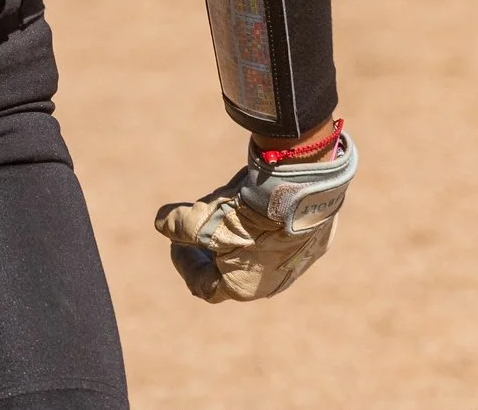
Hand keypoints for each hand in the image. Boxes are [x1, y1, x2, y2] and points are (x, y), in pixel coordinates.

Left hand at [154, 126, 356, 302]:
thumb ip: (179, 225)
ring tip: (229, 213)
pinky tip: (263, 205)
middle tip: (199, 234)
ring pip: (261, 256)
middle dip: (211, 254)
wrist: (302, 189)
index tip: (175, 242)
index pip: (203, 285)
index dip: (184, 264)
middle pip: (232, 273)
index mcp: (241, 287)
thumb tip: (161, 223)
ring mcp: (297, 264)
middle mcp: (271, 283)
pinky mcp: (316, 243)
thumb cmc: (248, 211)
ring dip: (242, 240)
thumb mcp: (203, 218)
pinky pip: (287, 240)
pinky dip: (270, 229)